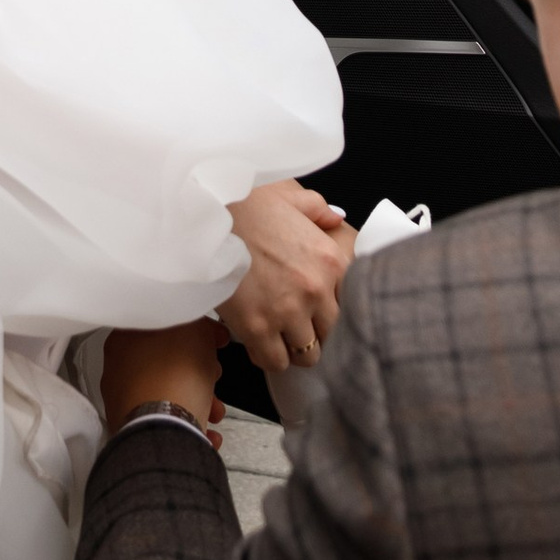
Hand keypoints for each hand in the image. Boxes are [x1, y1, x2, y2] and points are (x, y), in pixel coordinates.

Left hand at [101, 318, 224, 438]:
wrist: (164, 429)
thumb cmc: (173, 380)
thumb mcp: (196, 332)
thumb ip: (198, 326)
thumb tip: (201, 331)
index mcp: (125, 339)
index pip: (164, 328)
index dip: (194, 333)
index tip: (211, 341)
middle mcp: (119, 370)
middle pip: (168, 363)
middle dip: (199, 371)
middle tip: (213, 375)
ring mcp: (124, 402)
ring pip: (169, 394)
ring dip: (199, 400)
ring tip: (213, 410)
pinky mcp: (134, 429)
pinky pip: (166, 421)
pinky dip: (188, 424)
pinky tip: (205, 430)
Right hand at [219, 179, 353, 377]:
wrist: (207, 214)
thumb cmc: (247, 204)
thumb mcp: (291, 197)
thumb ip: (319, 210)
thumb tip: (336, 218)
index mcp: (332, 261)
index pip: (351, 305)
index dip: (332, 310)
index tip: (319, 312)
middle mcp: (316, 289)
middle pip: (332, 335)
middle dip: (316, 333)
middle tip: (298, 327)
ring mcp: (288, 311)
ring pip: (307, 355)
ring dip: (295, 349)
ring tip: (280, 338)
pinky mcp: (257, 327)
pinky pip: (275, 362)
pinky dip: (269, 357)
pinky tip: (260, 343)